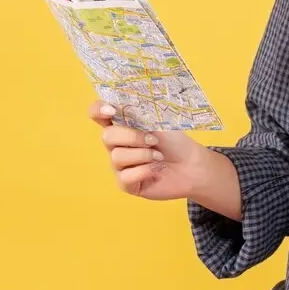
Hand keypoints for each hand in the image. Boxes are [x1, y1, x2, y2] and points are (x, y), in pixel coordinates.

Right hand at [88, 101, 205, 199]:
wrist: (191, 165)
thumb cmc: (175, 141)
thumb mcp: (158, 121)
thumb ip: (138, 112)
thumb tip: (120, 105)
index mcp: (122, 124)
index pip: (97, 113)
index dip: (98, 109)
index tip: (111, 110)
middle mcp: (116, 144)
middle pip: (106, 136)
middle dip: (132, 136)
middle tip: (153, 140)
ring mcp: (119, 165)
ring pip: (117, 157)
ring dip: (143, 155)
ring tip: (158, 156)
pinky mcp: (126, 184)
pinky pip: (125, 176)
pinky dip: (144, 171)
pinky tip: (155, 170)